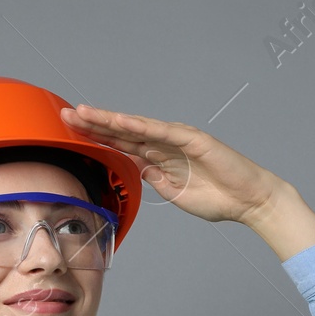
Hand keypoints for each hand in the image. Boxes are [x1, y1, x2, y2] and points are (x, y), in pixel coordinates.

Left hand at [60, 104, 289, 224]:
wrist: (249, 201)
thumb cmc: (219, 199)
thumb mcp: (177, 194)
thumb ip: (157, 180)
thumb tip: (139, 169)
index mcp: (161, 158)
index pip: (122, 145)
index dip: (97, 137)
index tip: (72, 133)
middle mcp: (166, 144)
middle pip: (123, 132)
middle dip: (93, 123)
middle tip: (65, 115)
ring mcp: (178, 139)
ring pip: (137, 127)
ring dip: (110, 120)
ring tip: (84, 113)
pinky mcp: (193, 139)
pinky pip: (161, 131)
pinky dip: (140, 126)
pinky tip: (119, 122)